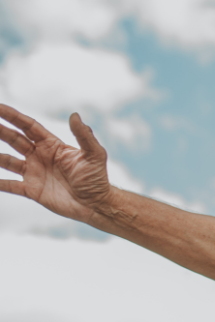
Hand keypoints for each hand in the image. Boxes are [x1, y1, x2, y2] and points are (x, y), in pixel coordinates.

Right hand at [0, 107, 114, 223]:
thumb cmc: (97, 179)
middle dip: (0, 130)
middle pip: (14, 139)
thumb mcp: (94, 155)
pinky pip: (10, 185)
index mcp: (52, 145)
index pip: (28, 126)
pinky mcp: (32, 190)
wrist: (97, 205)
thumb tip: (75, 115)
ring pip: (8, 160)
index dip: (13, 116)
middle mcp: (40, 156)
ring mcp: (34, 173)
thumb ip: (84, 135)